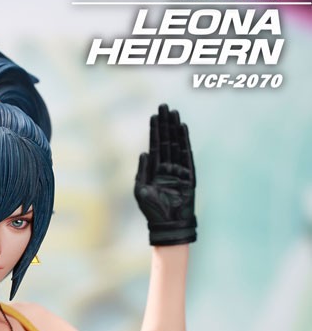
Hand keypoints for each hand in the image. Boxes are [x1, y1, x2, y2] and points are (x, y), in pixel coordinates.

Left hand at [134, 103, 195, 244]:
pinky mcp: (188, 175)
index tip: (155, 115)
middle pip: (166, 140)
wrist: (167, 224)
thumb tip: (144, 152)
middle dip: (165, 124)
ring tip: (173, 113)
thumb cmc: (152, 211)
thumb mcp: (141, 190)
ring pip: (176, 144)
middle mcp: (167, 168)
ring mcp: (178, 170)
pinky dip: (184, 141)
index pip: (155, 145)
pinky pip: (187, 155)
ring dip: (174, 128)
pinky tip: (182, 128)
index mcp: (155, 171)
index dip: (155, 130)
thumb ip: (142, 171)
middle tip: (164, 106)